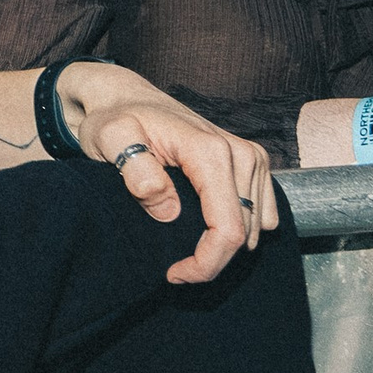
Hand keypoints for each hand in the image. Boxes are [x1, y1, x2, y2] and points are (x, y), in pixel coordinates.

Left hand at [54, 62, 275, 283]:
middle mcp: (241, 153)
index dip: (205, 264)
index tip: (173, 273)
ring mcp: (252, 158)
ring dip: (223, 246)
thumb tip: (168, 208)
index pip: (228, 229)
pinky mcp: (254, 163)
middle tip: (174, 267)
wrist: (127, 98)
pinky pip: (262, 214)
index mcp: (210, 152)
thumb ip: (135, 168)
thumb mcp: (109, 138)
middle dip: (211, 260)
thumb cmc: (115, 120)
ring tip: (185, 244)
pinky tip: (205, 226)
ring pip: (256, 227)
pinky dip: (238, 229)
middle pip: (244, 234)